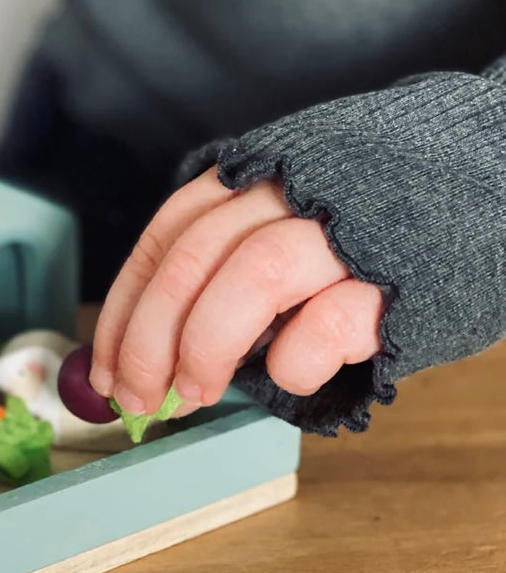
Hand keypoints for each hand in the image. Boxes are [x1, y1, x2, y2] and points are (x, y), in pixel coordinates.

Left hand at [90, 167, 384, 416]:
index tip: (105, 368)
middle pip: (192, 257)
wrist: (487, 174)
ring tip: (191, 395)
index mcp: (253, 176)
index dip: (125, 310)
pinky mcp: (400, 273)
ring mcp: (346, 226)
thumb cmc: (368, 221)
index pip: (164, 239)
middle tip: (138, 398)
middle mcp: (291, 189)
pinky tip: (292, 373)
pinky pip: (329, 321)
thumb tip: (153, 353)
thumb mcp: (285, 220)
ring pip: (251, 273)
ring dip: (206, 345)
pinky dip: (295, 361)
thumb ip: (225, 266)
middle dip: (149, 338)